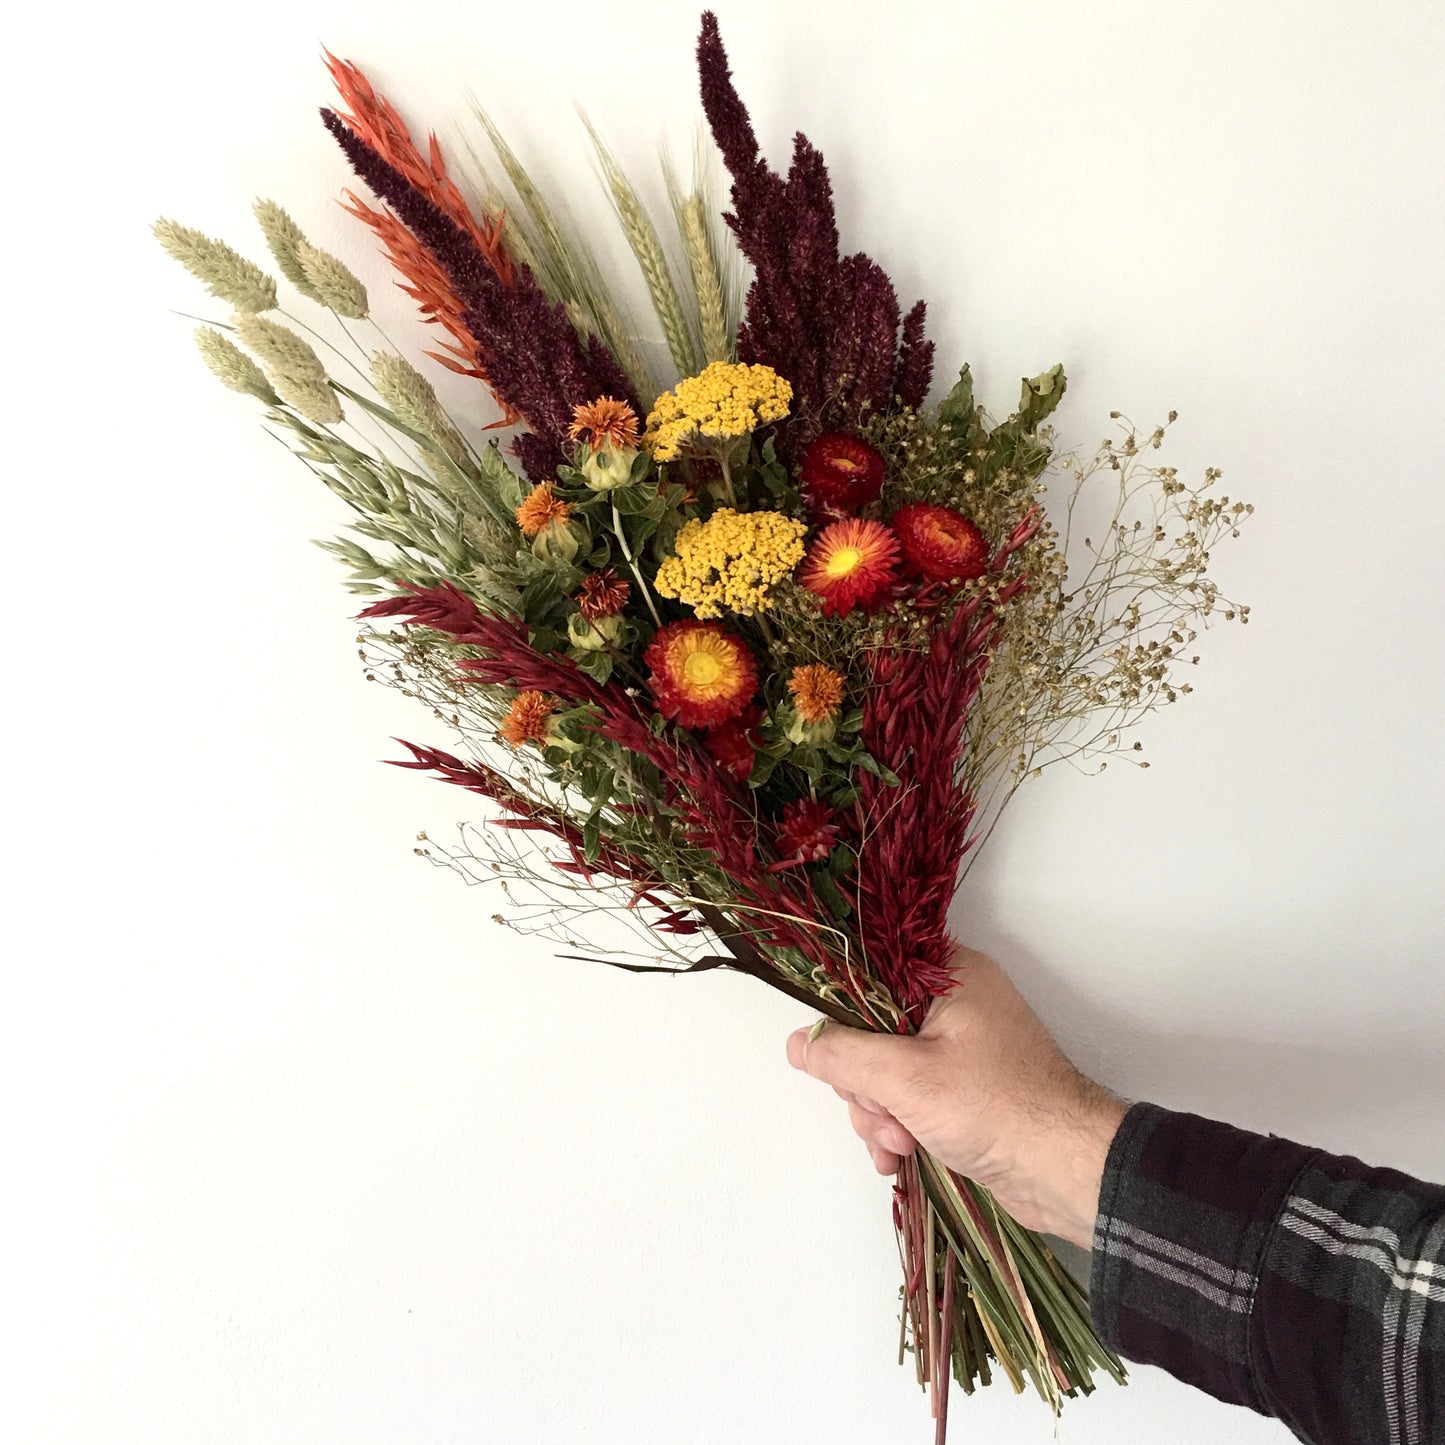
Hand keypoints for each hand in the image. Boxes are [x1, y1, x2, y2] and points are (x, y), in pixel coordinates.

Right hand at [785, 946, 1127, 1248]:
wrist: (1068, 1171)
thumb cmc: (996, 1107)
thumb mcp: (905, 1077)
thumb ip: (843, 1056)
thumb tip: (799, 1043)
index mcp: (949, 974)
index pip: (870, 973)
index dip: (846, 1016)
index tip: (841, 1057)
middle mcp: (956, 1002)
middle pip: (872, 1029)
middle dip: (866, 1084)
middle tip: (886, 1114)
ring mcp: (961, 1048)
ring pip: (887, 1070)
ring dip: (881, 1113)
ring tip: (899, 1144)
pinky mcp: (966, 1090)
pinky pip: (910, 1097)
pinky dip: (899, 1125)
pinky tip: (898, 1156)